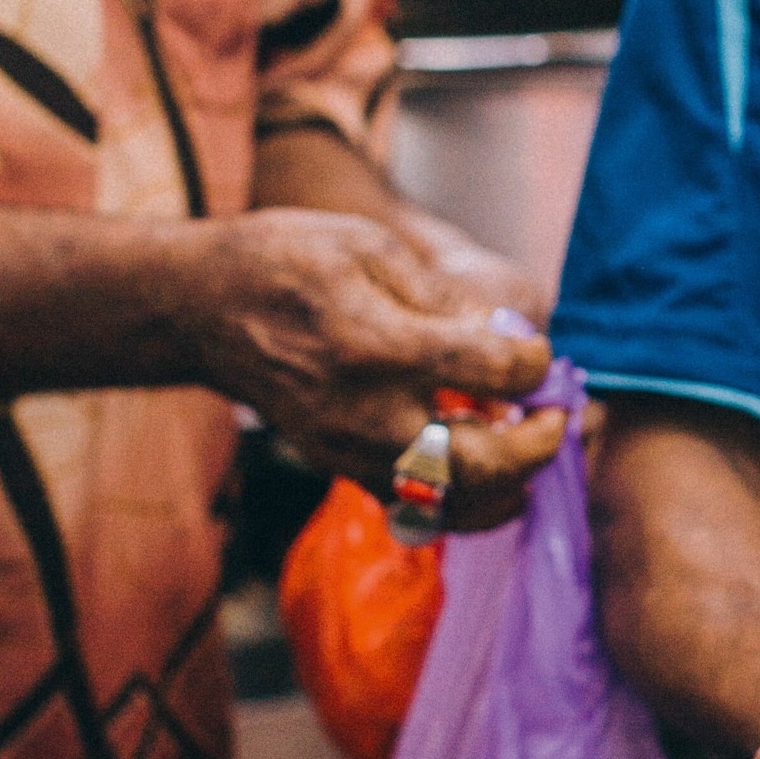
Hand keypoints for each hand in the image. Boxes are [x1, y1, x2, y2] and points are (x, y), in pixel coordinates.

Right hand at [181, 209, 564, 525]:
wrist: (204, 310)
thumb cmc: (289, 263)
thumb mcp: (371, 250)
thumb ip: (447, 298)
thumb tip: (510, 334)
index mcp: (380, 345)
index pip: (494, 372)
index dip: (535, 362)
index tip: (534, 350)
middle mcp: (366, 413)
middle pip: (482, 463)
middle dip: (538, 445)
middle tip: (555, 416)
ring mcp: (350, 451)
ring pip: (454, 503)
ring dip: (507, 483)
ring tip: (523, 444)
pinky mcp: (340, 469)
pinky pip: (417, 509)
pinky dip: (463, 498)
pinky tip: (481, 463)